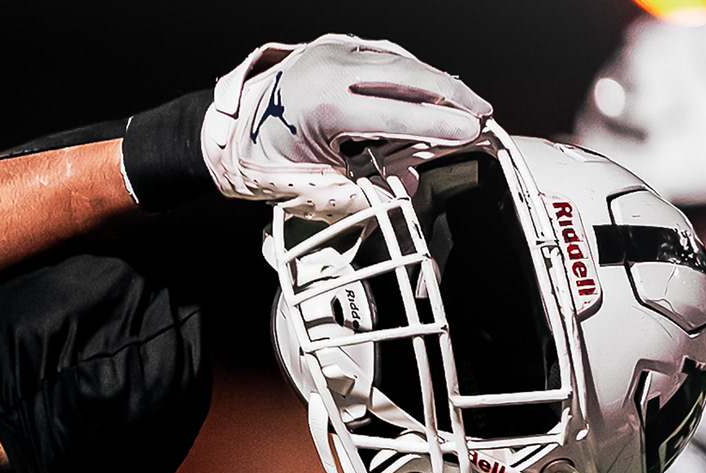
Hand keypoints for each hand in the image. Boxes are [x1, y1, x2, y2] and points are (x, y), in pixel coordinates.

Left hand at [203, 34, 490, 216]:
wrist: (224, 130)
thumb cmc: (258, 159)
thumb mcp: (308, 185)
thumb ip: (360, 191)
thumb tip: (405, 190)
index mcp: (322, 105)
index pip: (396, 112)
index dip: (439, 124)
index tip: (472, 131)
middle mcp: (328, 69)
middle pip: (407, 74)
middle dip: (450, 94)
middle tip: (482, 114)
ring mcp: (330, 52)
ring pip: (397, 60)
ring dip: (433, 81)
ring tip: (464, 103)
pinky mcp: (332, 47)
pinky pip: (381, 54)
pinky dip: (409, 70)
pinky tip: (429, 86)